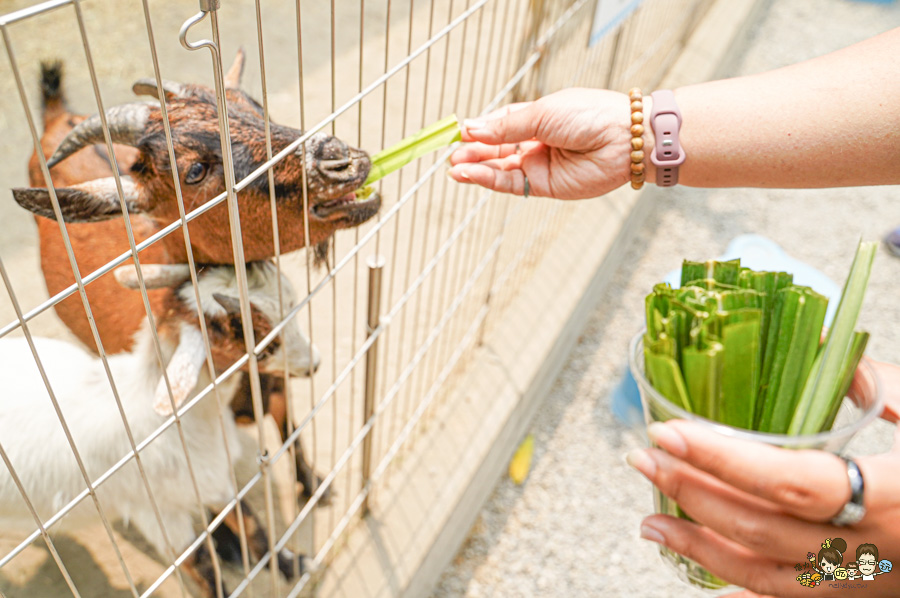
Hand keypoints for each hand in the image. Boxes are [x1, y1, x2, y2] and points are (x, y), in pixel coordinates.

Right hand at [448, 88, 635, 198]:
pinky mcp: (544, 186)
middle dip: (472, 152)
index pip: (498, 125)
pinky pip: (510, 183)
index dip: (478, 130)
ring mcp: (539, 165)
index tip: (458, 133)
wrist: (624, 139)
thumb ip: (505, 126)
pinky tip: (471, 174)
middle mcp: (535, 143)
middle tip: (451, 154)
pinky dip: (489, 179)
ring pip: (499, 168)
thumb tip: (470, 128)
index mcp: (536, 119)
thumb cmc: (589, 115)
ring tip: (454, 167)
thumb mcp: (541, 113)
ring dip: (475, 168)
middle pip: (495, 149)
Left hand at [627, 361, 899, 596]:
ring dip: (699, 549)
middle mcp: (876, 552)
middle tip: (642, 459)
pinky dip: (743, 595)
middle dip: (691, 492)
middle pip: (760, 528)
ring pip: (766, 579)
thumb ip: (890, 386)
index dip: (719, 458)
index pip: (786, 480)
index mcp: (896, 497)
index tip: (666, 430)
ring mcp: (870, 589)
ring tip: (649, 524)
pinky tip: (703, 583)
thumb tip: (838, 371)